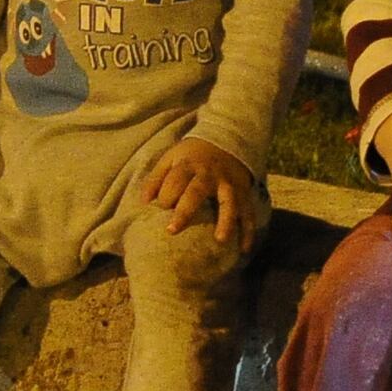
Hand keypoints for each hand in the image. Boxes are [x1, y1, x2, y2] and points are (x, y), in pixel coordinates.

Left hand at [144, 136, 259, 250]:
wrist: (226, 141)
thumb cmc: (192, 156)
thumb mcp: (171, 158)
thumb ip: (156, 178)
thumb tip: (143, 202)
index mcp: (188, 166)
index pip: (174, 181)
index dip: (165, 196)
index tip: (158, 209)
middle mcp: (209, 175)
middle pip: (197, 192)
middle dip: (185, 211)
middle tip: (171, 230)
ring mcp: (229, 185)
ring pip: (229, 203)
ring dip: (226, 221)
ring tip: (220, 240)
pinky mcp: (244, 194)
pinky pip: (248, 214)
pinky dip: (248, 231)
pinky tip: (244, 250)